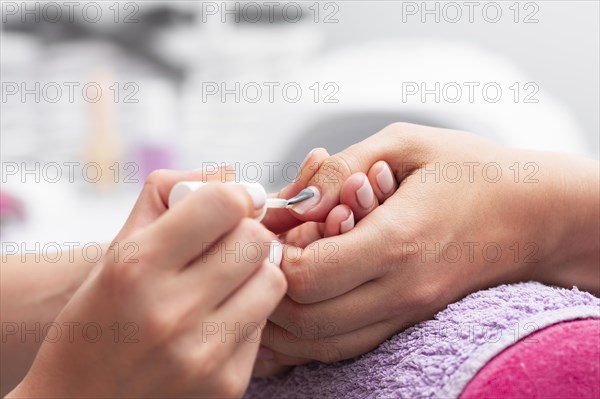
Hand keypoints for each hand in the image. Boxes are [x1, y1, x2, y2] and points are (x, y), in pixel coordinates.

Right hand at [8, 169, 286, 397]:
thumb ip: (168, 198)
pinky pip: (264, 325)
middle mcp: (170, 311)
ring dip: (255, 274)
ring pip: (272, 280)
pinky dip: (247, 315)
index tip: (231, 204)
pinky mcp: (226, 385)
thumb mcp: (116, 251)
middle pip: (256, 239)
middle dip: (246, 233)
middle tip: (227, 245)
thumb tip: (232, 177)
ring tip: (226, 283)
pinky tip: (217, 322)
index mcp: (136, 267)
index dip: (234, 196)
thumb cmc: (98, 319)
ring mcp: (202, 353)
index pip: (222, 204)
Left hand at [260, 123, 598, 364]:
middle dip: (269, 291)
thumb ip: (339, 169)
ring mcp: (407, 312)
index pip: (308, 276)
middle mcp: (402, 290)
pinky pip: (346, 346)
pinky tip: (295, 304)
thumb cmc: (471, 170)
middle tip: (260, 257)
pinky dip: (310, 334)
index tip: (271, 231)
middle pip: (306, 321)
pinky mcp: (409, 319)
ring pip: (322, 345)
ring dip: (284, 320)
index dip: (275, 256)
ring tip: (269, 280)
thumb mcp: (405, 144)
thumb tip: (290, 198)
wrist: (535, 213)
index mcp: (398, 241)